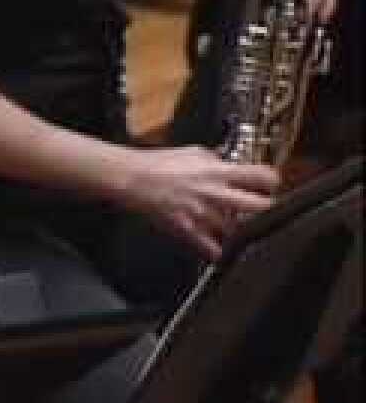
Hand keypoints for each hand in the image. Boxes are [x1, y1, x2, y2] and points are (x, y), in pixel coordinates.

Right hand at [120, 146, 277, 259]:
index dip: (272, 181)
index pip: (262, 176)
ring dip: (242, 229)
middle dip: (267, 207)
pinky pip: (213, 249)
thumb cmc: (156, 163)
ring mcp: (202, 215)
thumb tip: (230, 165)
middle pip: (260, 207)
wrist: (129, 178)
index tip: (270, 185)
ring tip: (239, 225)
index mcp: (217, 172)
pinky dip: (220, 250)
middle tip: (264, 208)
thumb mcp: (193, 151)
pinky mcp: (188, 230)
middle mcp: (214, 194)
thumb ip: (216, 160)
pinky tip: (222, 246)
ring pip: (239, 231)